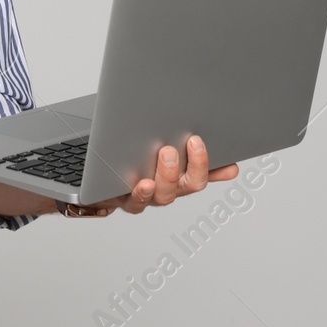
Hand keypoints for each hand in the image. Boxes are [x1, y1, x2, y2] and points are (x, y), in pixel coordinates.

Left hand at [59, 135, 237, 216]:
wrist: (94, 178)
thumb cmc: (128, 156)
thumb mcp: (155, 143)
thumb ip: (178, 140)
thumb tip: (200, 124)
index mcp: (178, 174)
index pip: (204, 171)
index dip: (218, 168)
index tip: (231, 161)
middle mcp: (167, 188)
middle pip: (189, 184)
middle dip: (195, 163)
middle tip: (193, 141)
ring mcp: (147, 196)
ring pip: (165, 194)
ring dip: (169, 173)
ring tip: (166, 152)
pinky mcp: (124, 200)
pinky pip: (136, 202)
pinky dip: (141, 193)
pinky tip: (142, 181)